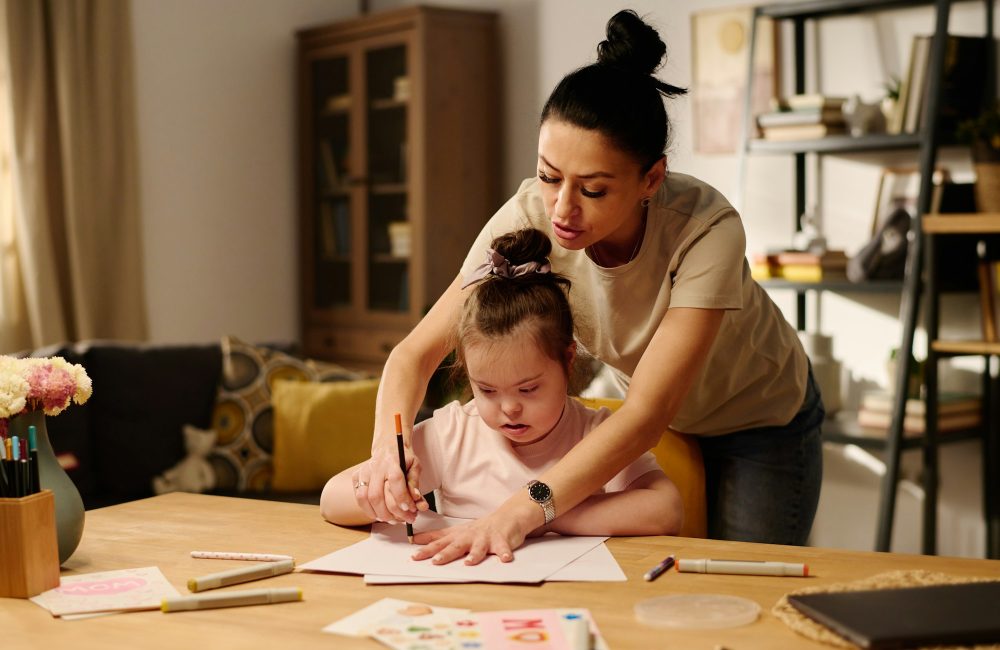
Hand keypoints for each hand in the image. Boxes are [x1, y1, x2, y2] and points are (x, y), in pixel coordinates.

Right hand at [352, 444, 427, 523]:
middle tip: (405, 519)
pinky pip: (359, 499)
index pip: (395, 481)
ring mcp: (363, 472)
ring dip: (379, 514)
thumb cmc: (403, 459)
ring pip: (365, 499)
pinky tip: (381, 515)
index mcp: (391, 461)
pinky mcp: (356, 477)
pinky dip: (369, 511)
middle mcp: (375, 467)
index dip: (402, 498)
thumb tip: (417, 501)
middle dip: (392, 512)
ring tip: (392, 520)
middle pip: (377, 495)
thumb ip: (415, 483)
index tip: (410, 509)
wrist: (387, 447)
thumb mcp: (415, 466)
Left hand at [410, 510, 529, 565]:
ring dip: (474, 554)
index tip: (413, 556)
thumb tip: (414, 539)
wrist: (506, 517)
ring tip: (469, 562)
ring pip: (478, 547)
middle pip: (456, 546)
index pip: (439, 543)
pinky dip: (504, 553)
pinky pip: (503, 548)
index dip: (426, 549)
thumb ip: (437, 537)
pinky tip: (505, 559)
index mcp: (458, 536)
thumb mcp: (456, 531)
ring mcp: (485, 539)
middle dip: (446, 553)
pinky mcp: (501, 541)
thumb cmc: (478, 528)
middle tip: (435, 561)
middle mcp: (469, 537)